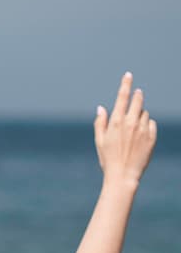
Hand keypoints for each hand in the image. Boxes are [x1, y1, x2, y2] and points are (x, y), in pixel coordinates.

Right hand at [94, 72, 156, 189]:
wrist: (123, 176)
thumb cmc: (108, 160)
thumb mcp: (100, 141)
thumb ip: (100, 123)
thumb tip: (101, 108)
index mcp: (116, 122)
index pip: (122, 96)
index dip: (126, 84)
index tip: (128, 75)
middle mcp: (131, 123)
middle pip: (138, 100)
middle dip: (137, 96)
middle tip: (136, 96)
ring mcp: (142, 129)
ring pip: (144, 113)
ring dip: (139, 115)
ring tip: (133, 129)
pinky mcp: (151, 137)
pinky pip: (151, 124)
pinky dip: (146, 126)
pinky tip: (140, 137)